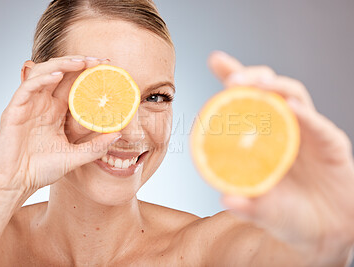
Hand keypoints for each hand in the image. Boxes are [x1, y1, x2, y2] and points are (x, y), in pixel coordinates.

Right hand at [0, 56, 120, 194]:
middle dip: (79, 63)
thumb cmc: (41, 169)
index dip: (88, 73)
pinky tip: (57, 75)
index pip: (73, 84)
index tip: (107, 68)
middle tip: (99, 61)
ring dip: (62, 64)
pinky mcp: (14, 111)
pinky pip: (27, 88)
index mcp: (56, 111)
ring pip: (43, 73)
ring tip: (81, 62)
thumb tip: (118, 135)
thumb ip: (95, 147)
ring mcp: (28, 105)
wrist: (16, 184)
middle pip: (60, 73)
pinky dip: (42, 79)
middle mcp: (43, 104)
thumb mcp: (75, 157)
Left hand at [208, 51, 353, 263]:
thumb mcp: (263, 212)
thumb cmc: (289, 216)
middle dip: (249, 76)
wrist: (326, 231)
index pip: (243, 102)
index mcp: (261, 139)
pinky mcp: (329, 143)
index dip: (232, 78)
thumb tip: (227, 198)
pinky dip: (305, 116)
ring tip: (258, 85)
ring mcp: (306, 133)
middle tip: (232, 78)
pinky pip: (318, 125)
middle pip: (266, 91)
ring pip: (292, 97)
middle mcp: (281, 129)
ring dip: (276, 88)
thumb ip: (246, 206)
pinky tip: (292, 108)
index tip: (216, 60)